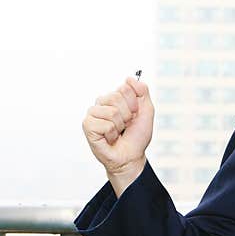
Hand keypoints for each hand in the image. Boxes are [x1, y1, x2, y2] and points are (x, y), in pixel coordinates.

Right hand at [82, 76, 154, 193]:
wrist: (131, 156)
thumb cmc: (136, 136)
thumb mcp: (146, 111)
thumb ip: (142, 92)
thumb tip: (129, 78)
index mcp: (114, 97)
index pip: (125, 87)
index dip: (134, 104)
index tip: (134, 115)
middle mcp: (102, 103)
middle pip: (116, 97)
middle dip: (127, 115)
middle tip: (125, 126)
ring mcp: (93, 114)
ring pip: (111, 112)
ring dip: (120, 126)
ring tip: (117, 132)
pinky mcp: (88, 126)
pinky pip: (105, 124)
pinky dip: (112, 134)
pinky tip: (109, 138)